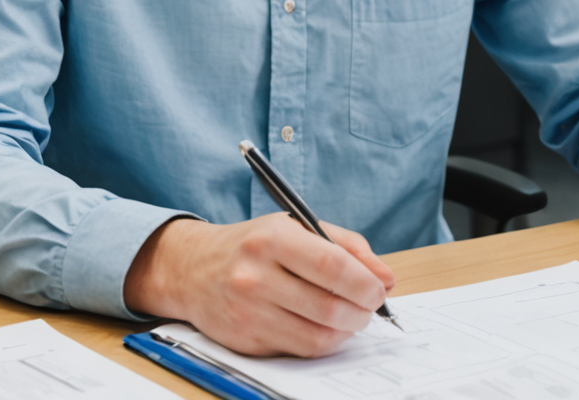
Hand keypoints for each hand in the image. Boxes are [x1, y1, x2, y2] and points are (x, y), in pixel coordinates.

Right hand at [123, 215, 396, 356]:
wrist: (192, 269)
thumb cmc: (254, 245)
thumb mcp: (297, 227)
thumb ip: (347, 247)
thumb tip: (386, 278)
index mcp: (272, 238)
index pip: (332, 266)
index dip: (364, 283)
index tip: (378, 290)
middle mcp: (256, 275)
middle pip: (329, 307)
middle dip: (361, 313)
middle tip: (368, 308)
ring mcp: (248, 310)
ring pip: (317, 336)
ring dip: (345, 331)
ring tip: (349, 317)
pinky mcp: (245, 339)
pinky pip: (299, 350)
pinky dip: (321, 342)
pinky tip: (323, 327)